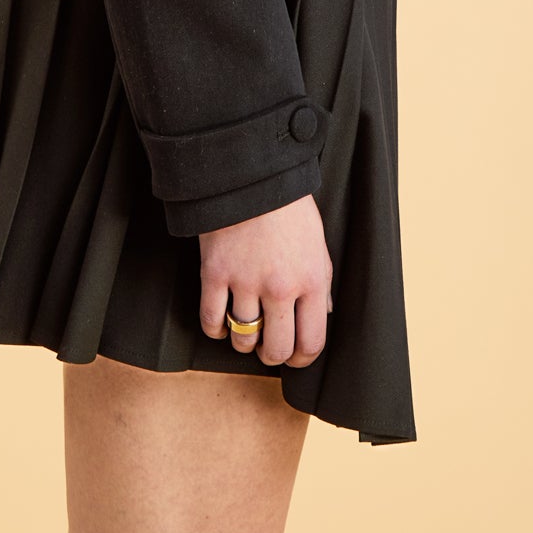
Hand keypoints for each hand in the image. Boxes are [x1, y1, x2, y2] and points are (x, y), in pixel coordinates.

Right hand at [198, 192, 333, 368]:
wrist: (249, 173)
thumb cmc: (287, 204)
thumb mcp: (316, 242)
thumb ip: (320, 282)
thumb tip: (322, 313)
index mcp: (310, 280)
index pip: (311, 342)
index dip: (302, 358)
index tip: (295, 356)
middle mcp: (279, 287)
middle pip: (275, 349)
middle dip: (272, 355)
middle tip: (268, 347)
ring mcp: (245, 282)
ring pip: (242, 339)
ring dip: (243, 341)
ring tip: (245, 329)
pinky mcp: (214, 273)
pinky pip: (210, 320)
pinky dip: (215, 328)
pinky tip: (221, 321)